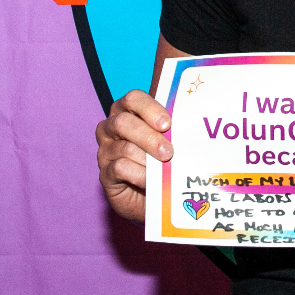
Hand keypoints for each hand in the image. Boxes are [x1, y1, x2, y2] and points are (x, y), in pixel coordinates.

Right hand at [95, 89, 172, 222]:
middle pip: (123, 122)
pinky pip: (119, 168)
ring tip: (164, 168)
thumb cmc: (163, 162)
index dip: (149, 108)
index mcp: (128, 112)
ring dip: (148, 159)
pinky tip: (150, 181)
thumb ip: (172, 131)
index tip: (167, 124)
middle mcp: (111, 128)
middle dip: (149, 137)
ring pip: (124, 148)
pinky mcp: (105, 173)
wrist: (154, 196)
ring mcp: (106, 150)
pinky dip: (139, 174)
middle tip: (168, 151)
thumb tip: (189, 127)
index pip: (133, 99)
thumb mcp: (169, 142)